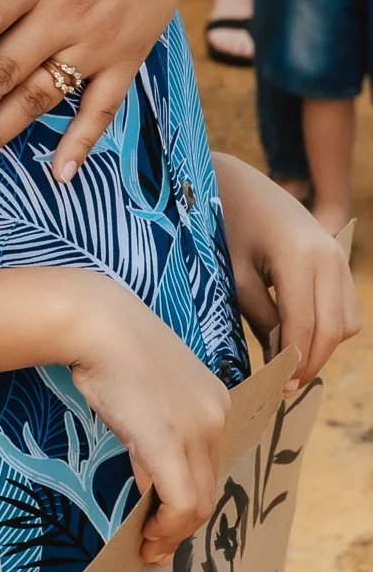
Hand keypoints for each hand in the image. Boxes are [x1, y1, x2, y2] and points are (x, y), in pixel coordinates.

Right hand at [69, 279, 229, 565]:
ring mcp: (197, 430)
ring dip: (174, 533)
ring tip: (149, 547)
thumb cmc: (111, 348)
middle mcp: (217, 416)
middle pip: (210, 488)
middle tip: (157, 546)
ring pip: (199, 503)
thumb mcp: (145, 392)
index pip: (209, 464)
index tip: (167, 520)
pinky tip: (147, 537)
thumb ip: (157, 431)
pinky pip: (180, 503)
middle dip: (184, 525)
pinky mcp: (170, 443)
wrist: (97, 323)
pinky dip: (166, 528)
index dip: (188, 498)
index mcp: (215, 400)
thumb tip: (151, 481)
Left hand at [213, 152, 359, 388]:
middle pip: (332, 330)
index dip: (292, 363)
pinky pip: (345, 308)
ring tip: (288, 364)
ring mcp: (338, 256)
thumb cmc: (225, 226)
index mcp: (299, 257)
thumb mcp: (235, 276)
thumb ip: (260, 319)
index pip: (304, 325)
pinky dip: (329, 328)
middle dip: (309, 363)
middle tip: (283, 388)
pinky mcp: (338, 258)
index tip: (276, 390)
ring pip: (345, 323)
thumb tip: (279, 366)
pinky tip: (298, 337)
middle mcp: (328, 256)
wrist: (237, 181)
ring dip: (322, 347)